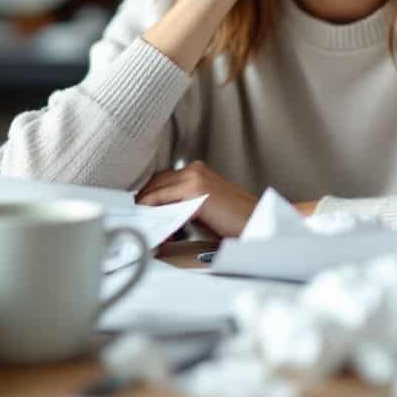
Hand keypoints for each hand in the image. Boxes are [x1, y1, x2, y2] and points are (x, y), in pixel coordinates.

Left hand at [136, 160, 258, 237]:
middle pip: (155, 182)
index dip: (149, 193)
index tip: (141, 207)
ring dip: (146, 207)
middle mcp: (195, 170)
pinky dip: (155, 214)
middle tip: (137, 216)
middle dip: (143, 199)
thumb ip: (184, 202)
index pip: (163, 178)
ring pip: (156, 191)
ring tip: (142, 222)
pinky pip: (164, 203)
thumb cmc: (236, 219)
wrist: (259, 223)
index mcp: (198, 170)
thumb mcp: (205, 205)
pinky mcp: (195, 194)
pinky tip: (152, 226)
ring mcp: (195, 180)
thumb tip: (161, 212)